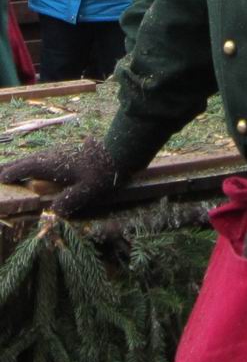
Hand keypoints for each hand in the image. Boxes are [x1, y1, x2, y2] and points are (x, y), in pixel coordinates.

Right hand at [0, 136, 122, 216]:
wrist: (119, 151)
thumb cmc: (103, 172)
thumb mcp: (88, 190)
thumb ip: (70, 200)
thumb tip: (53, 210)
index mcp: (55, 165)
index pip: (28, 167)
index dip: (14, 173)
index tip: (2, 178)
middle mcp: (54, 156)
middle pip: (28, 160)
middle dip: (12, 167)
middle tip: (0, 173)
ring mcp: (61, 153)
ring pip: (36, 158)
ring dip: (23, 164)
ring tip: (11, 171)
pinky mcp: (68, 153)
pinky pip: (44, 158)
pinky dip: (34, 162)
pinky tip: (36, 168)